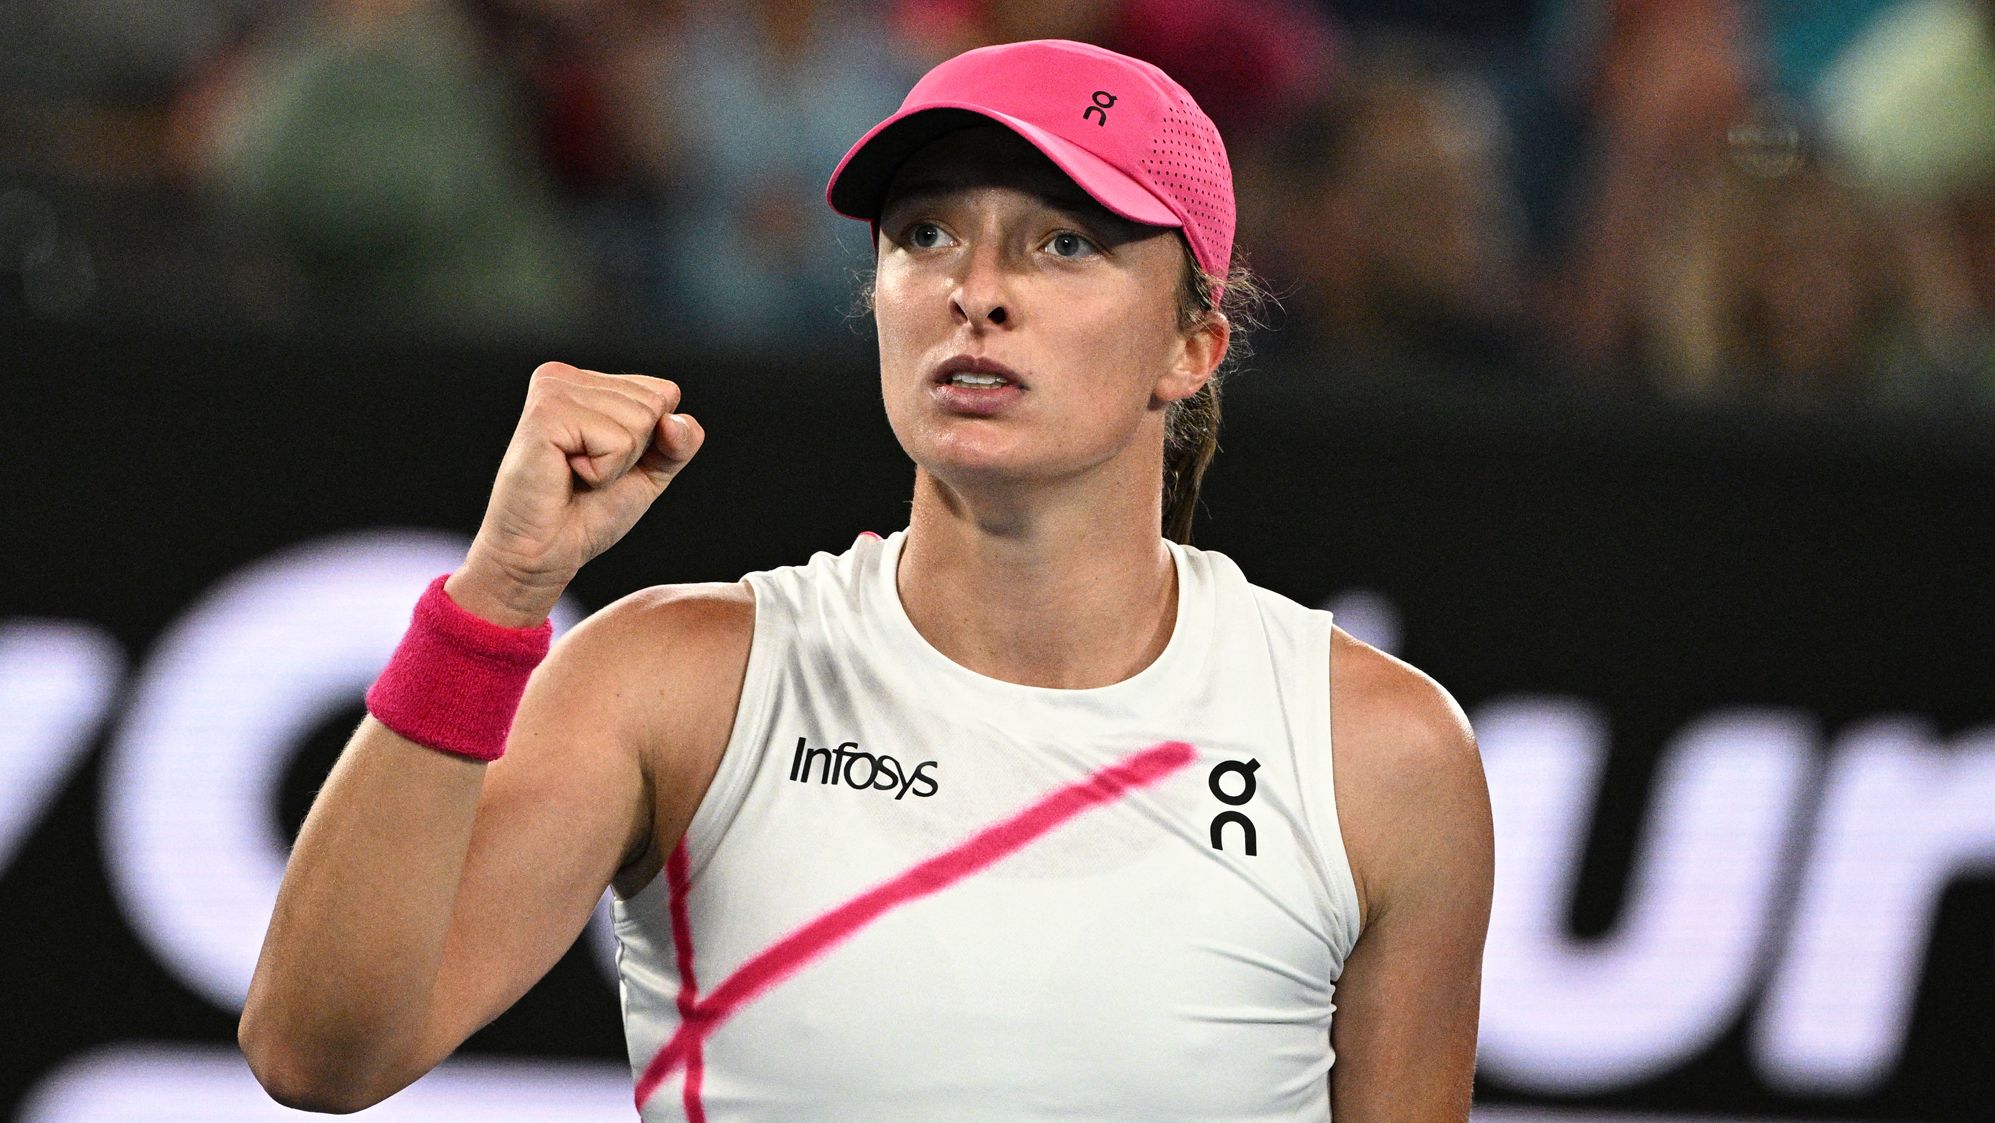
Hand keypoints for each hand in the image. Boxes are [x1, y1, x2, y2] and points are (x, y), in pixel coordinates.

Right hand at [448, 362, 704, 625]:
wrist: (542, 552)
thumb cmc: (587, 511)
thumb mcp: (650, 471)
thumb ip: (680, 441)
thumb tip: (673, 420)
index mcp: (586, 382)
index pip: (664, 393)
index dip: (652, 441)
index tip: (606, 461)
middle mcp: (564, 377)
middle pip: (654, 405)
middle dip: (634, 453)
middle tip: (587, 472)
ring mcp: (553, 390)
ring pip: (639, 421)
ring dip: (616, 464)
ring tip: (575, 473)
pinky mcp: (546, 414)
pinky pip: (617, 441)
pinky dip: (603, 472)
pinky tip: (567, 474)